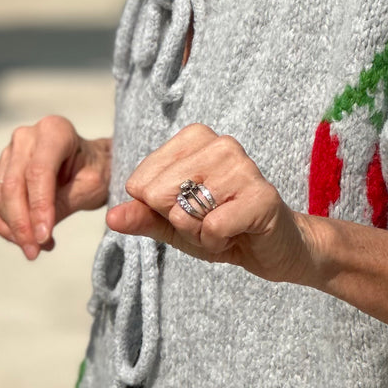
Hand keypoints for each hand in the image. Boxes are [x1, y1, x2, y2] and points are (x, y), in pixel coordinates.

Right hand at [0, 116, 111, 259]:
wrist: (90, 164)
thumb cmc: (96, 171)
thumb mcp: (90, 187)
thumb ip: (63, 204)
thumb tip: (37, 233)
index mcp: (54, 131)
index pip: (38, 172)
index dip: (38, 208)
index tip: (43, 238)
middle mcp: (26, 137)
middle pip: (13, 185)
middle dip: (21, 224)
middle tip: (34, 251)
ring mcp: (9, 152)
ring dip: (13, 228)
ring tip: (38, 247)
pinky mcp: (0, 170)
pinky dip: (2, 225)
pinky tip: (23, 239)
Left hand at [106, 124, 314, 284]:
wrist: (275, 248)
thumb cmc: (223, 228)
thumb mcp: (174, 224)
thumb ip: (142, 217)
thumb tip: (111, 216)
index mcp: (195, 138)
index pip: (140, 182)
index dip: (160, 209)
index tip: (190, 211)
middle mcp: (220, 144)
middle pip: (159, 195)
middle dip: (179, 223)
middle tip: (208, 222)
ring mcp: (243, 167)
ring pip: (185, 212)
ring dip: (200, 234)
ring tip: (225, 226)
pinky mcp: (261, 196)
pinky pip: (211, 227)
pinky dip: (217, 242)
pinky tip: (238, 233)